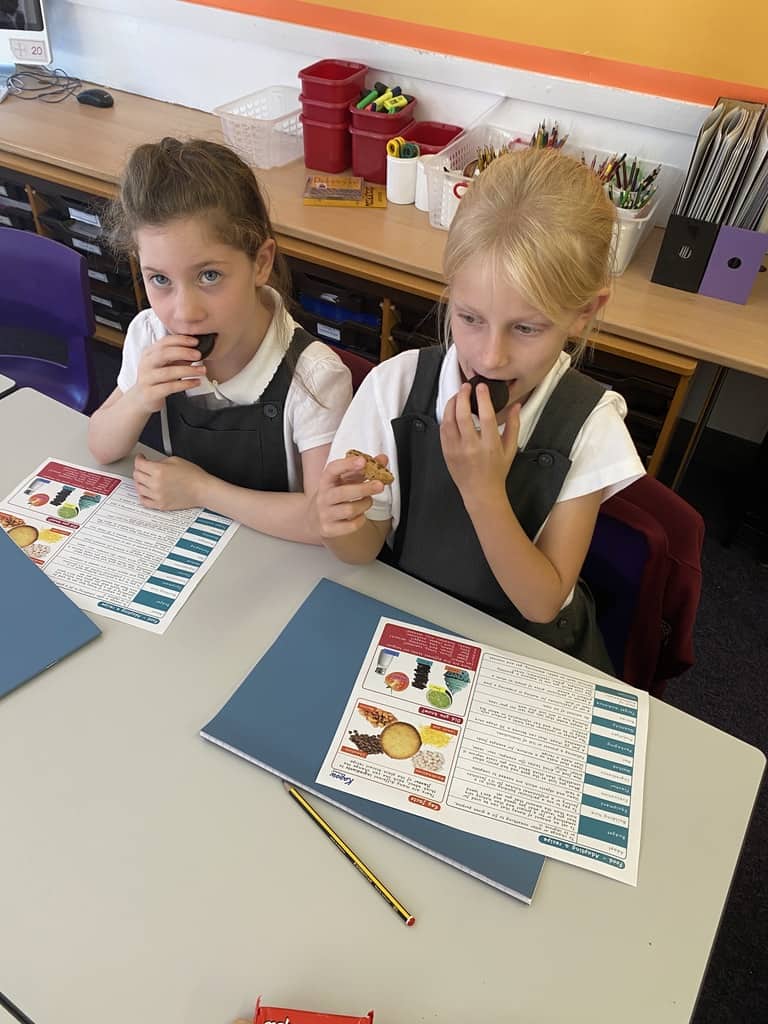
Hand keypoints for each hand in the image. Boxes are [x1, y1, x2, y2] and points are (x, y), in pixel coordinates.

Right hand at [130, 334, 206, 414]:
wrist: (141, 399)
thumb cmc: (156, 379)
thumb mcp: (165, 365)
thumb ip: (177, 358)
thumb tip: (196, 351)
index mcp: (149, 353)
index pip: (164, 342)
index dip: (180, 340)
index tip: (195, 342)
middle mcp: (146, 364)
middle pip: (164, 354)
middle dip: (184, 352)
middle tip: (199, 355)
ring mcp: (147, 378)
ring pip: (168, 372)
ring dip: (188, 370)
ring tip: (202, 370)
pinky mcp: (151, 393)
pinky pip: (169, 387)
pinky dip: (185, 384)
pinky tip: (195, 382)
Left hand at [133, 452, 209, 510]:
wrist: (202, 490)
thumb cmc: (193, 476)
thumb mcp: (175, 460)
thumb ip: (159, 461)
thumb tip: (151, 464)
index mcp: (159, 470)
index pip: (139, 464)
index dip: (139, 459)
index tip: (141, 458)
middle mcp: (155, 484)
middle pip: (136, 475)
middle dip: (139, 469)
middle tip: (144, 468)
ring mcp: (157, 495)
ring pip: (138, 488)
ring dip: (140, 482)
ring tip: (146, 479)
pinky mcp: (160, 505)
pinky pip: (143, 501)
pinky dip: (142, 496)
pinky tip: (146, 491)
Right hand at [311, 453, 387, 537]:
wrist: (314, 518)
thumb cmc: (334, 495)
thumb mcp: (345, 479)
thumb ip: (363, 469)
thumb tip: (382, 459)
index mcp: (326, 480)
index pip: (333, 470)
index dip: (347, 464)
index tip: (362, 461)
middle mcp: (323, 497)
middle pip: (342, 492)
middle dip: (363, 488)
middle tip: (379, 485)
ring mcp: (325, 514)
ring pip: (349, 510)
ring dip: (365, 504)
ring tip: (368, 500)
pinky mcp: (328, 529)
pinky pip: (350, 526)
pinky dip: (360, 520)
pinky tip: (360, 514)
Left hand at [440, 382, 520, 503]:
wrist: (481, 492)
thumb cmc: (496, 472)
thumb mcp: (510, 449)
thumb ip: (513, 425)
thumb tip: (516, 406)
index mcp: (490, 445)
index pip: (485, 416)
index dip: (483, 399)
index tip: (481, 387)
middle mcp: (472, 447)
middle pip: (463, 415)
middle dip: (463, 396)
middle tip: (466, 387)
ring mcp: (456, 450)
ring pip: (449, 421)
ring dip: (452, 404)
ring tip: (458, 396)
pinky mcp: (447, 452)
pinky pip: (443, 430)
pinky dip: (446, 417)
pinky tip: (452, 411)